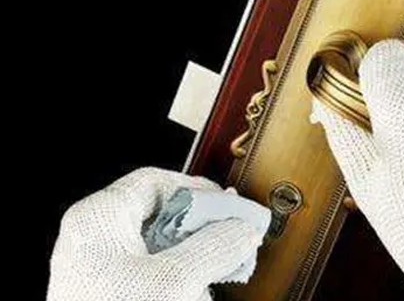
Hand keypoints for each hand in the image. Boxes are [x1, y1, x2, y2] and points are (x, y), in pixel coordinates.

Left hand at [47, 168, 264, 300]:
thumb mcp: (173, 281)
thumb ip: (213, 248)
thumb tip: (242, 228)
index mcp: (99, 218)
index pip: (154, 181)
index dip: (196, 190)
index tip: (227, 206)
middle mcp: (94, 237)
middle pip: (157, 214)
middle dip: (198, 229)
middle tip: (228, 239)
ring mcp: (97, 266)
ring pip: (155, 245)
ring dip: (191, 257)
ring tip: (212, 274)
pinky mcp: (105, 291)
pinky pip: (147, 271)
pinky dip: (175, 277)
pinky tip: (192, 293)